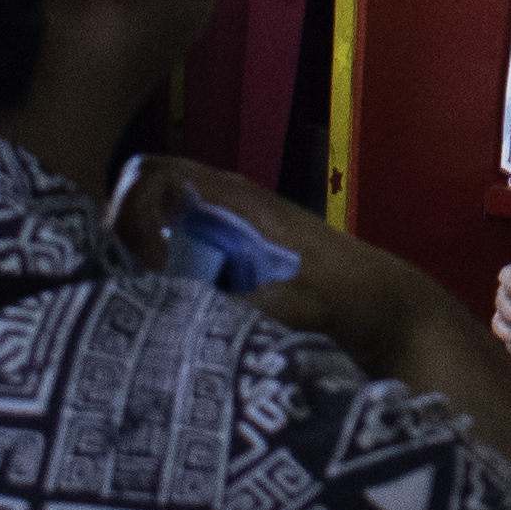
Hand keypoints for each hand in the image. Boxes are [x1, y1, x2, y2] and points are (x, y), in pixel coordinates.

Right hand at [116, 156, 454, 385]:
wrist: (397, 319)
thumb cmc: (357, 298)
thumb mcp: (303, 303)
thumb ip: (247, 309)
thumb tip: (173, 326)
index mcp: (236, 199)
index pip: (152, 174)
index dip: (129, 210)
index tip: (140, 264)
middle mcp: (220, 212)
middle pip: (139, 208)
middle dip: (115, 246)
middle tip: (112, 299)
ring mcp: (221, 244)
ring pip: (152, 244)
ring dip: (132, 276)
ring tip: (125, 322)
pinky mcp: (227, 276)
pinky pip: (173, 276)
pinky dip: (155, 298)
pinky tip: (153, 336)